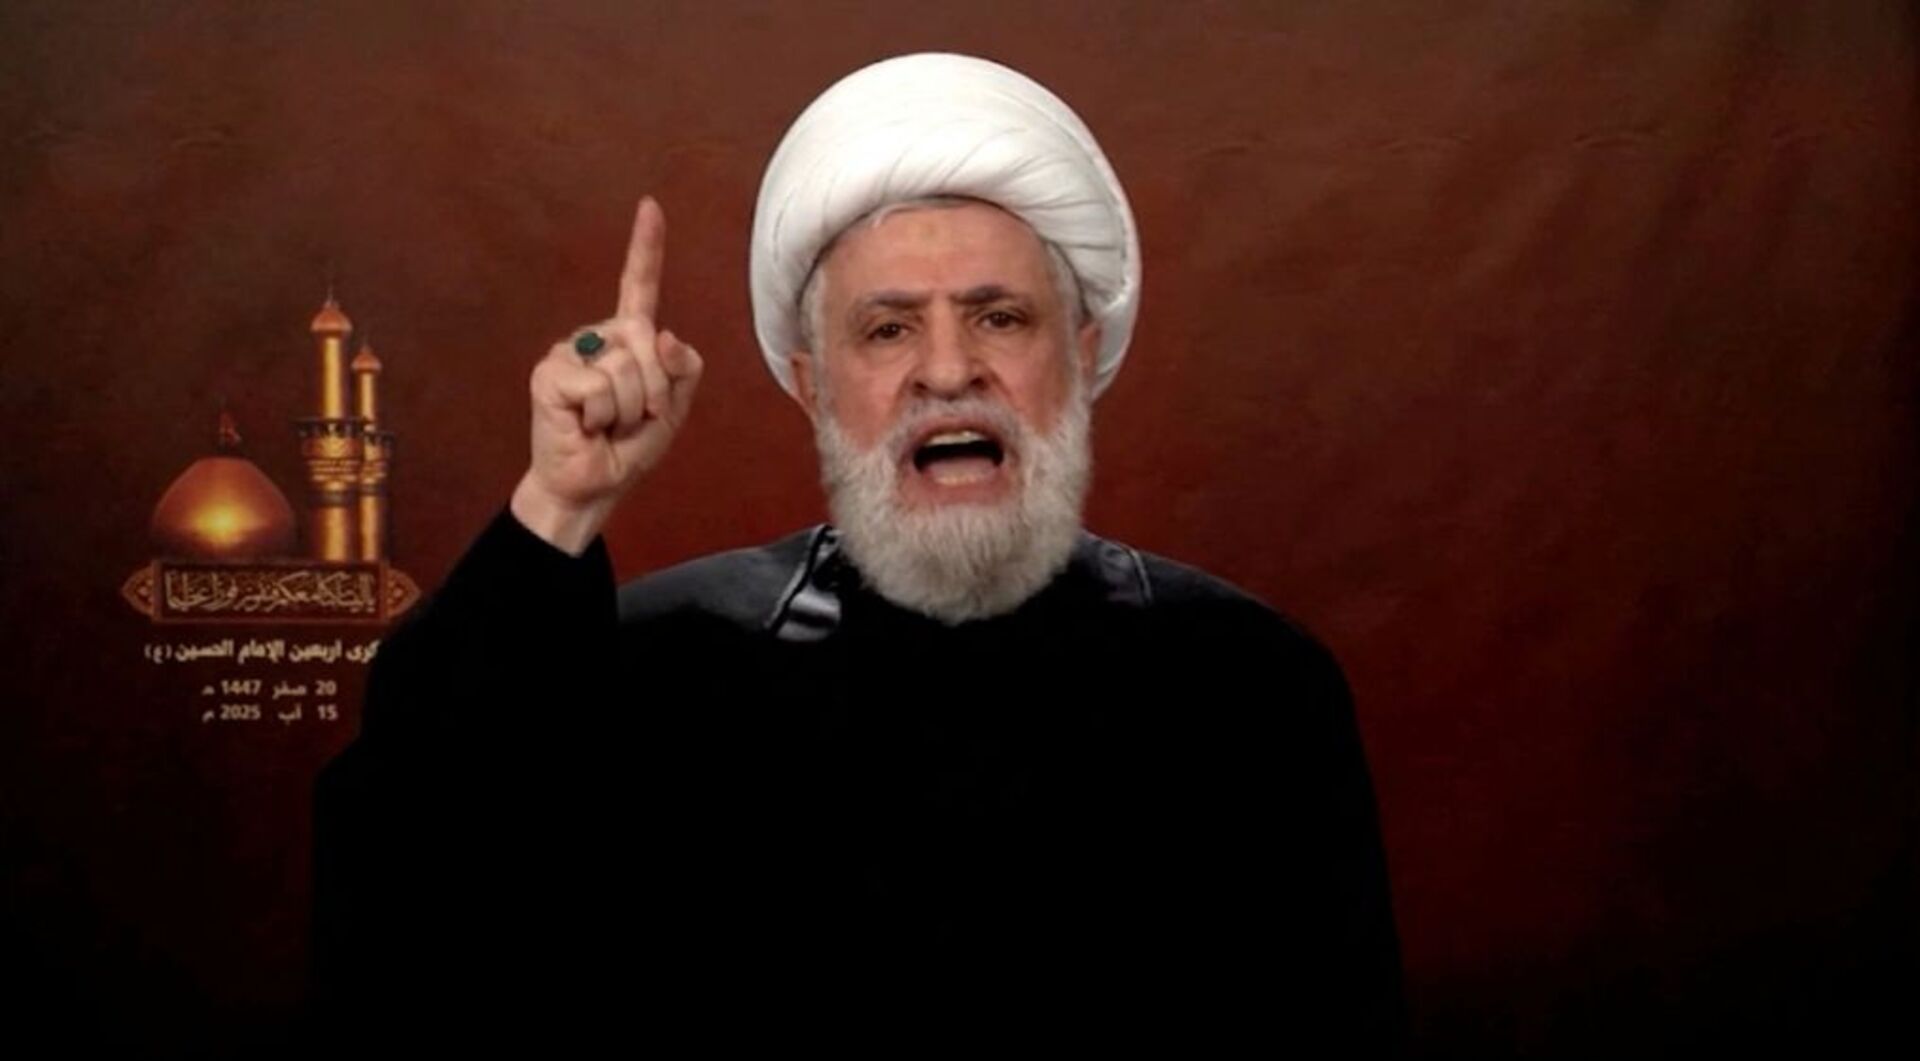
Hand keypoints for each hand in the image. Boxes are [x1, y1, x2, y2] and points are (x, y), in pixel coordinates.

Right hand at [511, 197, 703, 553]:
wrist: (593, 485)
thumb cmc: (629, 447)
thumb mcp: (674, 408)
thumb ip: (682, 370)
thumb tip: (665, 336)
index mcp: (627, 340)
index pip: (639, 286)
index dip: (646, 248)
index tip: (650, 206)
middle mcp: (597, 337)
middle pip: (648, 339)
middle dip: (655, 389)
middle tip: (634, 419)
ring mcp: (570, 352)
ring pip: (627, 366)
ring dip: (630, 408)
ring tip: (608, 424)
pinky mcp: (550, 373)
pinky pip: (600, 385)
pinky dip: (604, 415)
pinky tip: (586, 424)